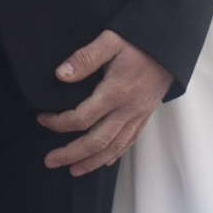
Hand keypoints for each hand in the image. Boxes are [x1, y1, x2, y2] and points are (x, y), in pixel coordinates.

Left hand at [38, 31, 169, 176]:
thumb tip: (60, 75)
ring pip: (113, 148)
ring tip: (72, 170)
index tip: (43, 119)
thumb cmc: (138, 41)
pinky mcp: (145, 116)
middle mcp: (127, 110)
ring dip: (91, 162)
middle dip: (71, 154)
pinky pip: (129, 142)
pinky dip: (115, 155)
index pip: (82, 118)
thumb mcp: (110, 41)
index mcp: (115, 92)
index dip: (59, 123)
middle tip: (50, 161)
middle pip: (96, 141)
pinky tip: (103, 162)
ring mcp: (138, 115)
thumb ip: (85, 58)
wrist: (170, 46)